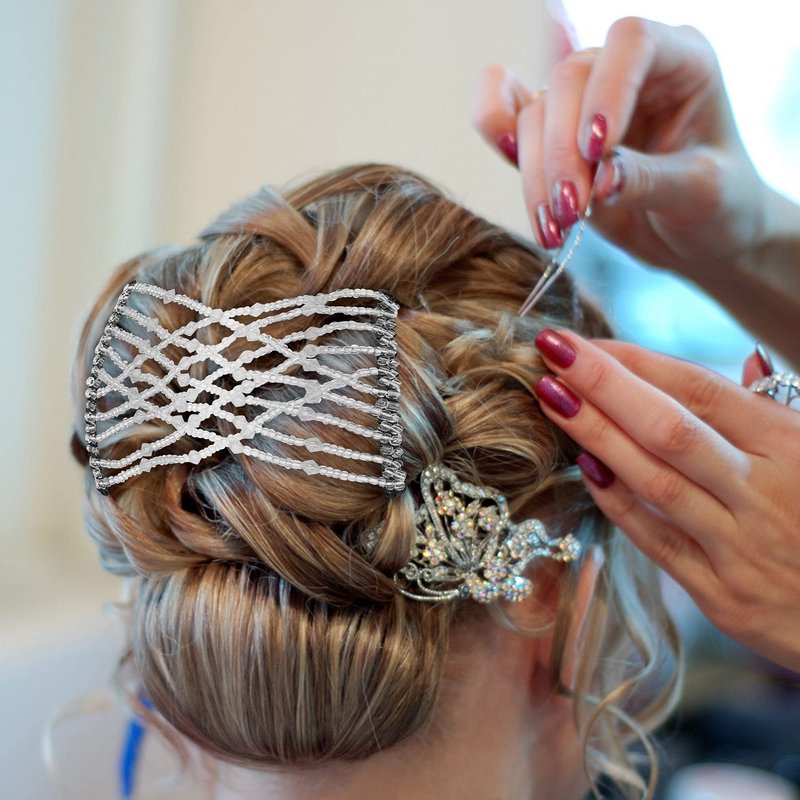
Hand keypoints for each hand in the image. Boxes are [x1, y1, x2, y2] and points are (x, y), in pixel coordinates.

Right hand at [471, 17, 769, 276]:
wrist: (699, 237)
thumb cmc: (721, 206)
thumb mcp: (703, 195)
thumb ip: (652, 181)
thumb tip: (599, 181)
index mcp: (681, 61)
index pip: (631, 43)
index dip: (607, 89)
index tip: (599, 151)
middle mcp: (626, 73)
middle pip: (569, 81)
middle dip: (562, 152)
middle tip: (572, 212)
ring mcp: (583, 103)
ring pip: (534, 114)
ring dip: (536, 175)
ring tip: (556, 230)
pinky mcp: (553, 139)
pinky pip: (507, 116)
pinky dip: (497, 134)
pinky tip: (508, 161)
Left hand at [532, 329, 799, 672]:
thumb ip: (778, 409)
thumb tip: (749, 362)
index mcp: (790, 446)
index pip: (699, 390)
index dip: (636, 361)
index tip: (585, 341)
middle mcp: (763, 492)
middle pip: (668, 428)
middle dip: (603, 384)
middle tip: (551, 351)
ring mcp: (740, 546)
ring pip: (655, 481)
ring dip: (596, 435)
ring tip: (551, 397)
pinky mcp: (722, 594)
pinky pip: (657, 542)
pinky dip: (618, 504)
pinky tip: (582, 469)